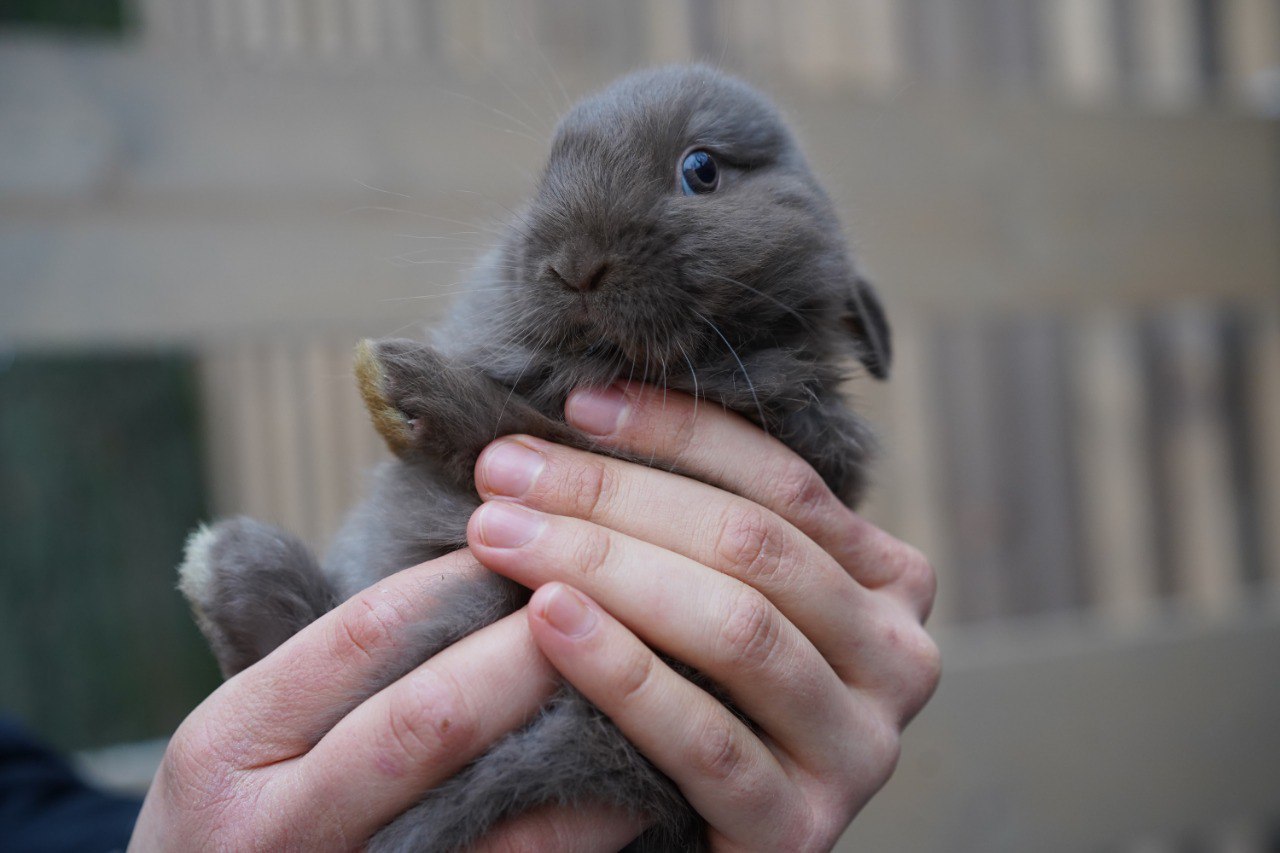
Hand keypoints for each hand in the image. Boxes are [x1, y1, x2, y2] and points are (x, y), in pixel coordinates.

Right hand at [129, 552, 650, 850]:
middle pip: (434, 715)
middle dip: (531, 650)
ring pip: (492, 804)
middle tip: (604, 597)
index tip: (529, 539)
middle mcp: (277, 823)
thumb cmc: (248, 815)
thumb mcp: (244, 738)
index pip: (365, 633)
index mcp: (227, 745)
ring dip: (576, 736)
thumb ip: (325, 663)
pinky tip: (636, 782)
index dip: (462, 580)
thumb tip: (464, 554)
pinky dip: (583, 824)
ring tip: (640, 676)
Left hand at [467, 384, 939, 850]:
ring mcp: (859, 750)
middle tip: (506, 473)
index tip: (574, 405)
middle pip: (753, 547)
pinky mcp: (799, 829)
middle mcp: (897, 657)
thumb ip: (695, 528)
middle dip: (616, 497)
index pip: (785, 482)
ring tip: (503, 536)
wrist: (697, 837)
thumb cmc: (695, 690)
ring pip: (737, 628)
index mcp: (887, 580)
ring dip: (606, 569)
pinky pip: (705, 740)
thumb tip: (587, 413)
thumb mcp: (716, 596)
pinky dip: (622, 673)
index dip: (678, 434)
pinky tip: (548, 622)